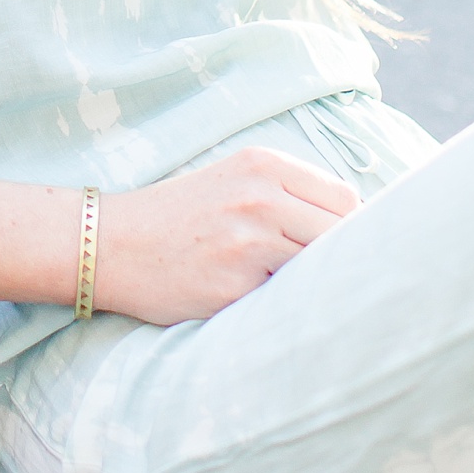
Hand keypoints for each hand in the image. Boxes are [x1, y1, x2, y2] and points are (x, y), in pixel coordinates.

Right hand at [93, 146, 357, 326]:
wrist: (112, 244)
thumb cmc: (182, 217)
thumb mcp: (234, 181)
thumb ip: (290, 193)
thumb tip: (362, 227)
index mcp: (263, 164)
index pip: (345, 199)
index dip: (349, 229)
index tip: (337, 250)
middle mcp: (260, 196)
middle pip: (343, 235)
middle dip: (339, 259)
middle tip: (325, 279)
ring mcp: (248, 242)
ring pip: (320, 270)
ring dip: (313, 286)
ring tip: (293, 294)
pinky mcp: (234, 286)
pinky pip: (285, 302)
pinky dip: (283, 308)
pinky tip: (262, 306)